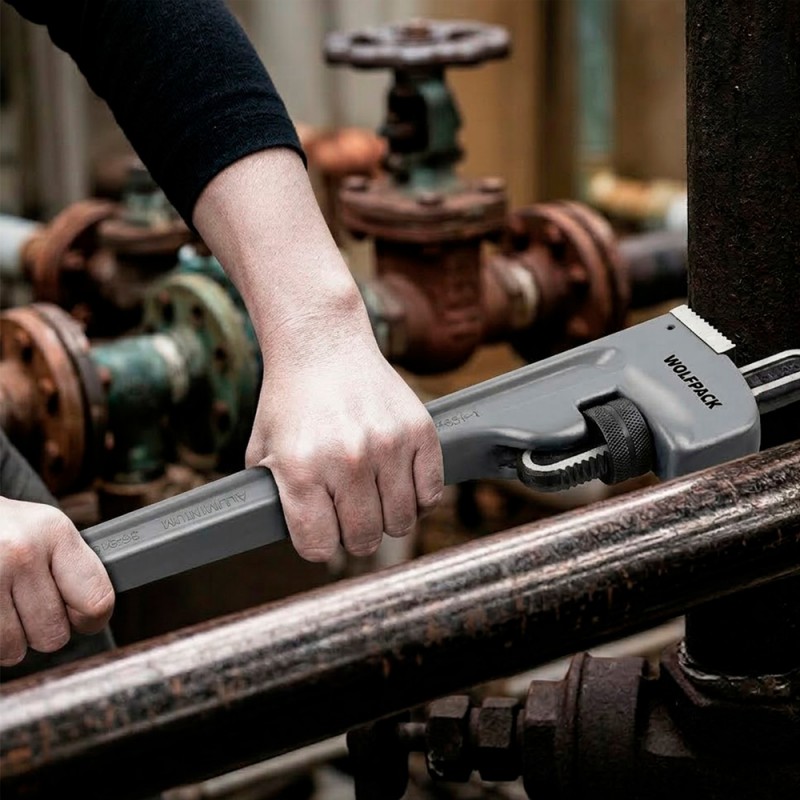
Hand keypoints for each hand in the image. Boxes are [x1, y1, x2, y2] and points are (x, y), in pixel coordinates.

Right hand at [0, 498, 114, 665]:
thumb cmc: (6, 529)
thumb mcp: (46, 529)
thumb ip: (73, 566)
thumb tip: (97, 612)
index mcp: (56, 532)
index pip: (96, 601)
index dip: (92, 620)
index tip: (82, 620)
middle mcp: (23, 554)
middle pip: (54, 634)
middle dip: (44, 629)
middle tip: (31, 606)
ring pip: (15, 649)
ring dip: (11, 638)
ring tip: (5, 605)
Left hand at [247, 310, 442, 560]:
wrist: (323, 346)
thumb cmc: (290, 402)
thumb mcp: (261, 451)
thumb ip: (275, 500)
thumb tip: (297, 539)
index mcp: (301, 469)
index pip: (319, 547)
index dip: (318, 542)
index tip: (320, 530)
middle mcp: (347, 459)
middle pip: (364, 539)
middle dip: (354, 534)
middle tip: (348, 514)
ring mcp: (388, 445)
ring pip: (401, 522)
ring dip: (387, 517)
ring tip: (373, 496)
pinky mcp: (420, 431)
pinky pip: (431, 493)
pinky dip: (417, 496)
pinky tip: (398, 481)